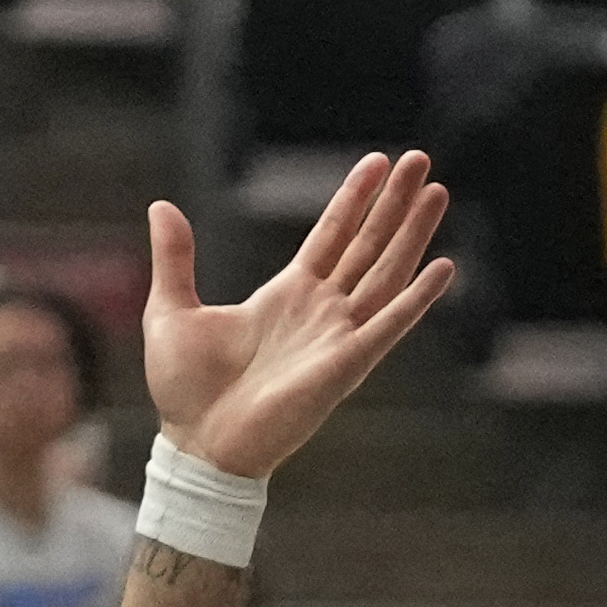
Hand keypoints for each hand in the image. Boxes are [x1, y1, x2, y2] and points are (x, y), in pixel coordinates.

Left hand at [137, 151, 453, 478]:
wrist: (195, 447)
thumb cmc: (184, 391)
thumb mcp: (170, 310)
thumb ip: (175, 258)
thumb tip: (161, 208)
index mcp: (287, 295)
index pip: (332, 235)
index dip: (355, 199)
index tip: (377, 162)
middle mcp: (321, 311)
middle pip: (369, 244)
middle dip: (395, 202)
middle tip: (420, 159)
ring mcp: (338, 336)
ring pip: (386, 273)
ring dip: (413, 233)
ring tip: (437, 191)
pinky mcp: (346, 365)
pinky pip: (390, 325)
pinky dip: (418, 298)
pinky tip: (444, 267)